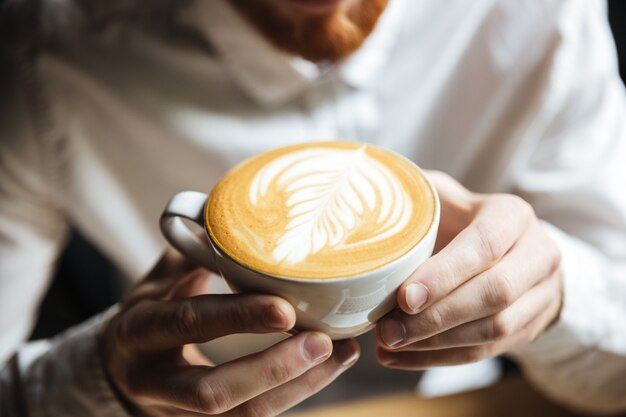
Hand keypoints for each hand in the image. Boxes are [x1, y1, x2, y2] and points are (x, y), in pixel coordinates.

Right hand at [100, 249, 359, 415]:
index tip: (285, 308)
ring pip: (242, 415)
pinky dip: (295, 393)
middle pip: (212, 392)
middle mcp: (152, 381)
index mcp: (139, 331)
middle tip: (323, 341)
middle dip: (272, 369)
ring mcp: (177, 413)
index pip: (188, 324)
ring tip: (342, 354)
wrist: (119, 369)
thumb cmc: (148, 313)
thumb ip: (191, 252)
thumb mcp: (157, 280)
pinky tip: (328, 368)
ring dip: (297, 387)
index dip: (236, 318)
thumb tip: (231, 213)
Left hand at [375, 171, 561, 367]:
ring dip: (436, 343)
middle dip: (437, 317)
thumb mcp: (444, 197)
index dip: (445, 274)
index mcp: (513, 215)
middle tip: (388, 329)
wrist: (512, 249)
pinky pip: (487, 352)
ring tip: (388, 343)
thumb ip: (415, 195)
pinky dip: (440, 358)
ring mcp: (541, 295)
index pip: (484, 246)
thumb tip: (361, 196)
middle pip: (494, 293)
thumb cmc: (463, 219)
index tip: (404, 297)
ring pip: (494, 329)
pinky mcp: (530, 327)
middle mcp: (538, 254)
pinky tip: (401, 357)